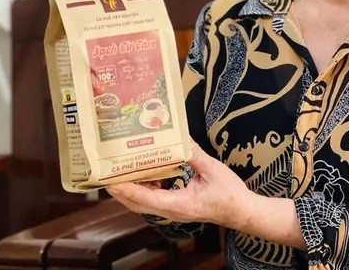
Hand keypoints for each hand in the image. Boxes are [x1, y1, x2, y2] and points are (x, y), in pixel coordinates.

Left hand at [106, 142, 254, 229]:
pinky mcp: (178, 207)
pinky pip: (155, 200)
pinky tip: (147, 173)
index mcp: (178, 204)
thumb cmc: (229, 193)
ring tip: (122, 170)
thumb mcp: (212, 169)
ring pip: (144, 204)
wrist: (241, 211)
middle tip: (107, 173)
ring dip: (132, 189)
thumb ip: (193, 154)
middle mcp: (171, 211)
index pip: (144, 199)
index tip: (110, 180)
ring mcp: (174, 211)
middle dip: (121, 190)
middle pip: (138, 204)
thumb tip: (180, 137)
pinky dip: (145, 189)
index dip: (126, 189)